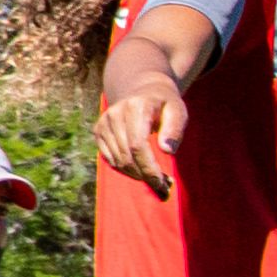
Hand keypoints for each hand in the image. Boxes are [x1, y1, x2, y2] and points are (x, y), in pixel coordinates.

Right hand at [97, 70, 188, 196]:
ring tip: (158, 179)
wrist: (142, 90)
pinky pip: (111, 160)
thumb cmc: (165, 104)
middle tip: (165, 186)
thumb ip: (175, 128)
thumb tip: (167, 150)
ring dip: (137, 175)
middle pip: (127, 156)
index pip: (138, 145)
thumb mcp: (177, 111)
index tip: (163, 184)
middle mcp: (114, 115)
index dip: (149, 168)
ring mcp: (104, 123)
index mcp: (135, 108)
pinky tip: (142, 172)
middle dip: (146, 176)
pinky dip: (127, 171)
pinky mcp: (99, 132)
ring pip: (118, 161)